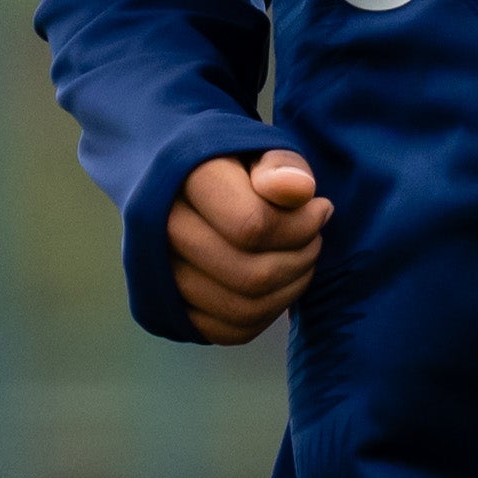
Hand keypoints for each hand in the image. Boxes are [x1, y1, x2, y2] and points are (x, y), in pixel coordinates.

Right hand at [165, 147, 332, 343]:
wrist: (174, 184)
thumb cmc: (230, 163)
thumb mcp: (257, 146)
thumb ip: (280, 165)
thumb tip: (301, 191)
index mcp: (180, 180)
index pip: (252, 225)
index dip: (301, 225)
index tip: (321, 208)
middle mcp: (157, 232)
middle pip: (249, 275)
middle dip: (300, 260)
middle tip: (315, 238)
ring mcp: (157, 277)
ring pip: (242, 310)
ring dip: (289, 290)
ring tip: (301, 258)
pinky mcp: (168, 309)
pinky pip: (228, 331)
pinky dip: (265, 314)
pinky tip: (280, 284)